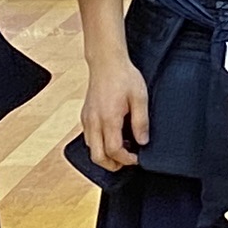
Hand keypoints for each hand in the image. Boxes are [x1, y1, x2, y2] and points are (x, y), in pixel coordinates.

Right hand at [80, 47, 150, 173]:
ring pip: (91, 149)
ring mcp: (87, 119)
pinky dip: (99, 144)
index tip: (137, 158)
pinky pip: (89, 138)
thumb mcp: (139, 97)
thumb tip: (143, 141)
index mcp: (108, 118)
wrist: (106, 62)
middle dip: (112, 165)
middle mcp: (94, 121)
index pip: (113, 151)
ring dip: (105, 155)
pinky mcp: (84, 115)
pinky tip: (112, 136)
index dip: (126, 159)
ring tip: (122, 148)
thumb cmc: (123, 76)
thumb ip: (141, 122)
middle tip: (127, 162)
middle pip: (98, 157)